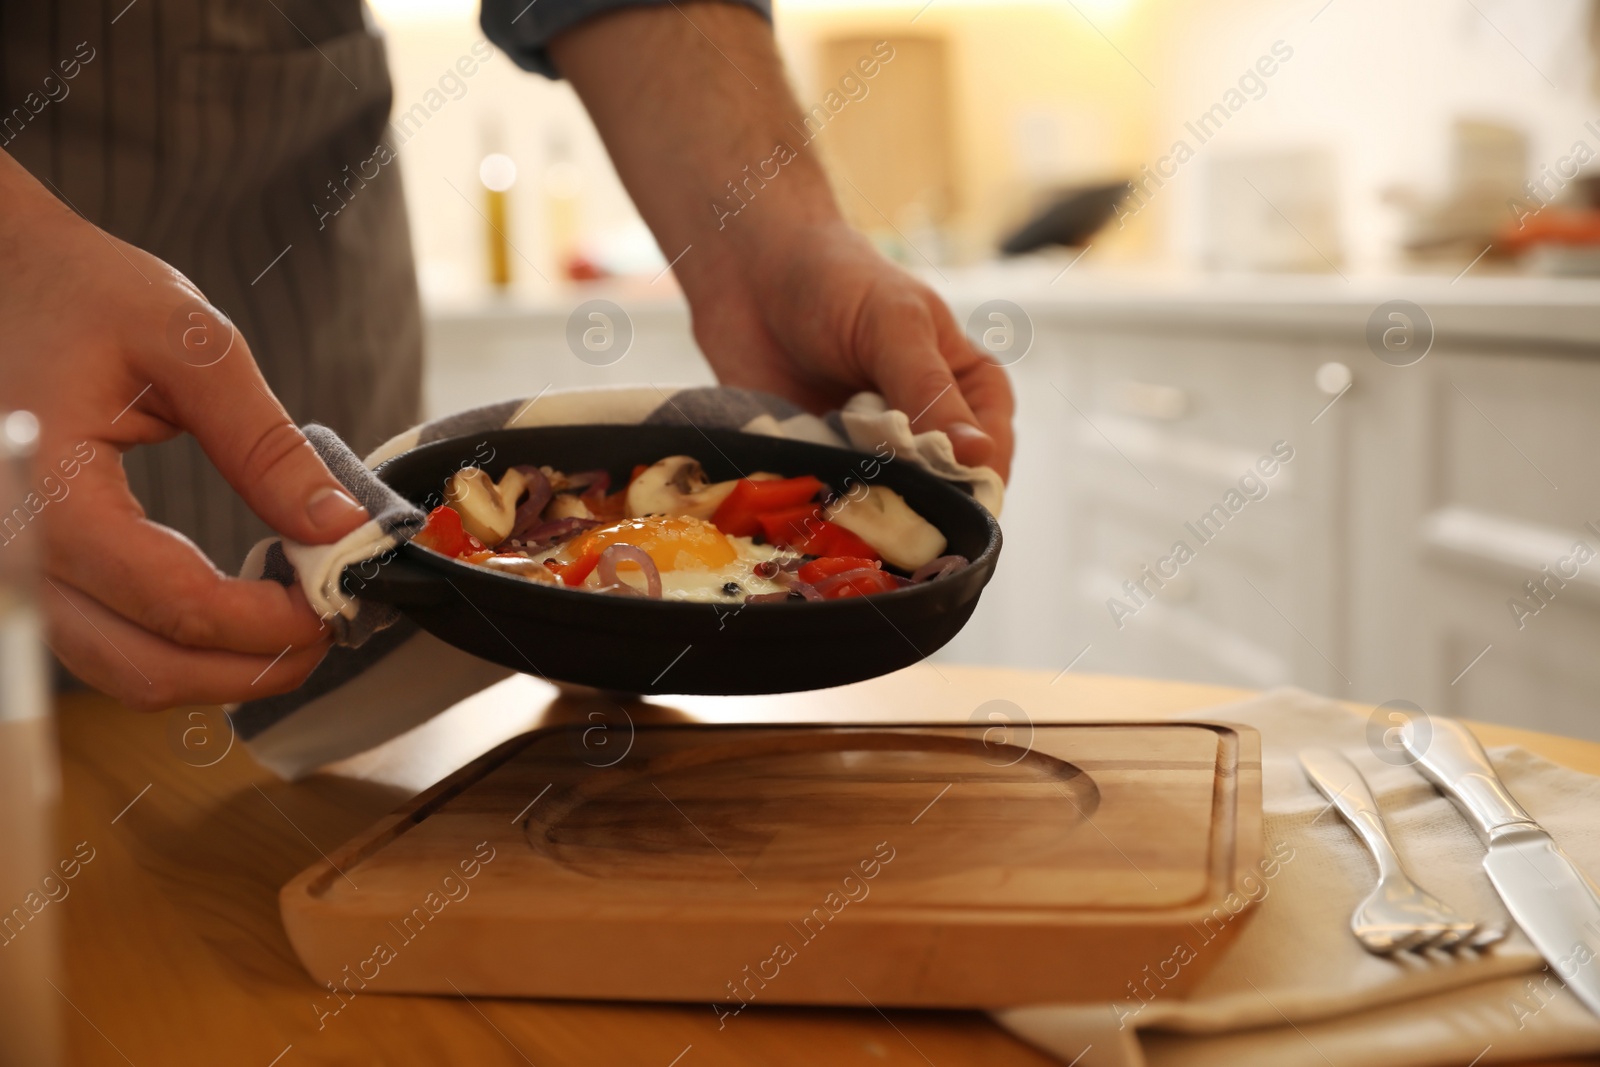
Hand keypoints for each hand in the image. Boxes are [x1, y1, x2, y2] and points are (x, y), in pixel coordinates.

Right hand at [0, 152, 368, 710]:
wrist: (2, 275)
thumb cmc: (82, 293)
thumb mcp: (191, 344)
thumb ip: (266, 445)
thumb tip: (339, 527)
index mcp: (50, 486)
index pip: (173, 601)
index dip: (268, 623)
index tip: (334, 606)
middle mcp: (14, 547)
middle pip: (145, 666)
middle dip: (251, 665)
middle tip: (326, 628)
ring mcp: (12, 568)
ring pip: (120, 672)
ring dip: (215, 669)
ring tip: (291, 621)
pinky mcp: (29, 569)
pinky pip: (101, 643)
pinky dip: (174, 646)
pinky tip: (233, 609)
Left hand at [684, 219, 1014, 479]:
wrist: (749, 273)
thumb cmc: (836, 281)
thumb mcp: (893, 324)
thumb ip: (928, 389)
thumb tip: (976, 454)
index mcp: (970, 390)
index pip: (991, 456)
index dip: (971, 483)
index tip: (938, 496)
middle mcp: (929, 430)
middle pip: (942, 494)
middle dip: (915, 505)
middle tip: (878, 499)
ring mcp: (877, 454)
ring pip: (889, 508)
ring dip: (867, 511)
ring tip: (839, 498)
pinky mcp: (827, 467)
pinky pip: (836, 504)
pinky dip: (825, 506)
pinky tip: (808, 499)